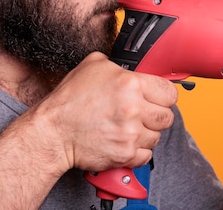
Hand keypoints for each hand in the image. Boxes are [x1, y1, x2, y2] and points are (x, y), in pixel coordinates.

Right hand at [30, 52, 177, 173]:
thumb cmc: (69, 100)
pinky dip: (138, 152)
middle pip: (167, 117)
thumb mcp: (93, 66)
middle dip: (157, 116)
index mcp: (130, 84)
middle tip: (142, 115)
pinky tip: (124, 142)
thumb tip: (134, 68)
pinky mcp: (125, 154)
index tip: (158, 99)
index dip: (164, 96)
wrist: (52, 132)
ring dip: (146, 134)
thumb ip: (118, 65)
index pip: (170, 93)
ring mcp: (130, 134)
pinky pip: (146, 155)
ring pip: (157, 137)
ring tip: (128, 128)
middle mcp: (134, 109)